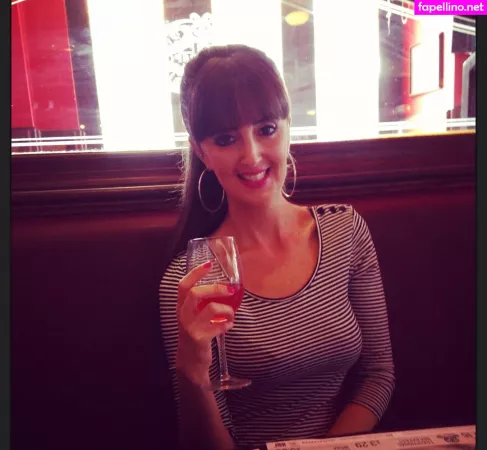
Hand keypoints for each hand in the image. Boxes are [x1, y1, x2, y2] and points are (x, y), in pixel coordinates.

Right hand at [176, 261, 235, 385]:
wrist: (190, 362)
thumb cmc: (196, 334)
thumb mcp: (195, 316)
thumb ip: (204, 304)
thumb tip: (227, 289)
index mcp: (181, 307)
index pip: (183, 285)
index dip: (195, 273)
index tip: (209, 264)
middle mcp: (183, 315)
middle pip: (195, 293)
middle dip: (215, 288)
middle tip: (229, 289)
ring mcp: (190, 327)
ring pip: (210, 309)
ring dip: (226, 309)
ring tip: (231, 313)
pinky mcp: (199, 339)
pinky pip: (218, 327)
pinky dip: (227, 324)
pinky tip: (228, 326)